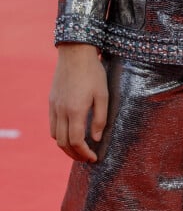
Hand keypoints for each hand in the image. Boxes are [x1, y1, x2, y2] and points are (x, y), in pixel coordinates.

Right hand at [49, 44, 108, 162]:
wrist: (75, 52)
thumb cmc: (93, 72)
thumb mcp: (103, 94)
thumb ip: (100, 118)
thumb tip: (96, 139)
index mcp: (76, 110)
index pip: (76, 141)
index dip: (84, 153)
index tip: (94, 158)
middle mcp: (62, 111)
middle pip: (63, 143)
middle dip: (75, 155)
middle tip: (86, 158)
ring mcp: (54, 106)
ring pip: (55, 136)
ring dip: (65, 147)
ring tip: (78, 149)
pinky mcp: (51, 101)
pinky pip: (52, 124)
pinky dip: (59, 135)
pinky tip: (69, 133)